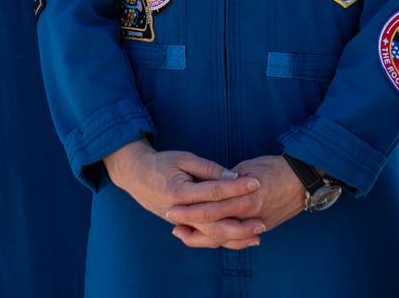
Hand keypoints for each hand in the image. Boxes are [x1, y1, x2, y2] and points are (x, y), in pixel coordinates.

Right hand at [102, 140, 263, 246]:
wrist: (135, 175)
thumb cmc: (161, 163)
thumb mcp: (183, 158)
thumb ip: (208, 169)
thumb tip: (232, 176)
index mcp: (179, 192)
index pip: (214, 192)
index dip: (236, 187)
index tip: (256, 183)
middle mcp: (179, 212)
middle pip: (214, 223)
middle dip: (240, 223)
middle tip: (262, 221)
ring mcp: (179, 222)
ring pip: (210, 235)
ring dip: (234, 237)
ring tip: (256, 235)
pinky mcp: (181, 226)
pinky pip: (204, 237)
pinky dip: (222, 239)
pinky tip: (238, 238)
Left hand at [166, 154, 306, 249]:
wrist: (304, 179)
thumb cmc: (276, 167)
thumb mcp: (248, 166)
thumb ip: (227, 179)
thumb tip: (210, 184)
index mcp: (243, 195)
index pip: (210, 205)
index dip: (189, 208)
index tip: (172, 205)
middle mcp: (248, 213)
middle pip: (213, 225)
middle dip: (190, 224)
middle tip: (172, 222)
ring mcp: (255, 224)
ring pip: (223, 238)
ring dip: (202, 237)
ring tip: (183, 234)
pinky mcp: (261, 228)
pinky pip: (237, 240)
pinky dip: (221, 241)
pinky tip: (208, 238)